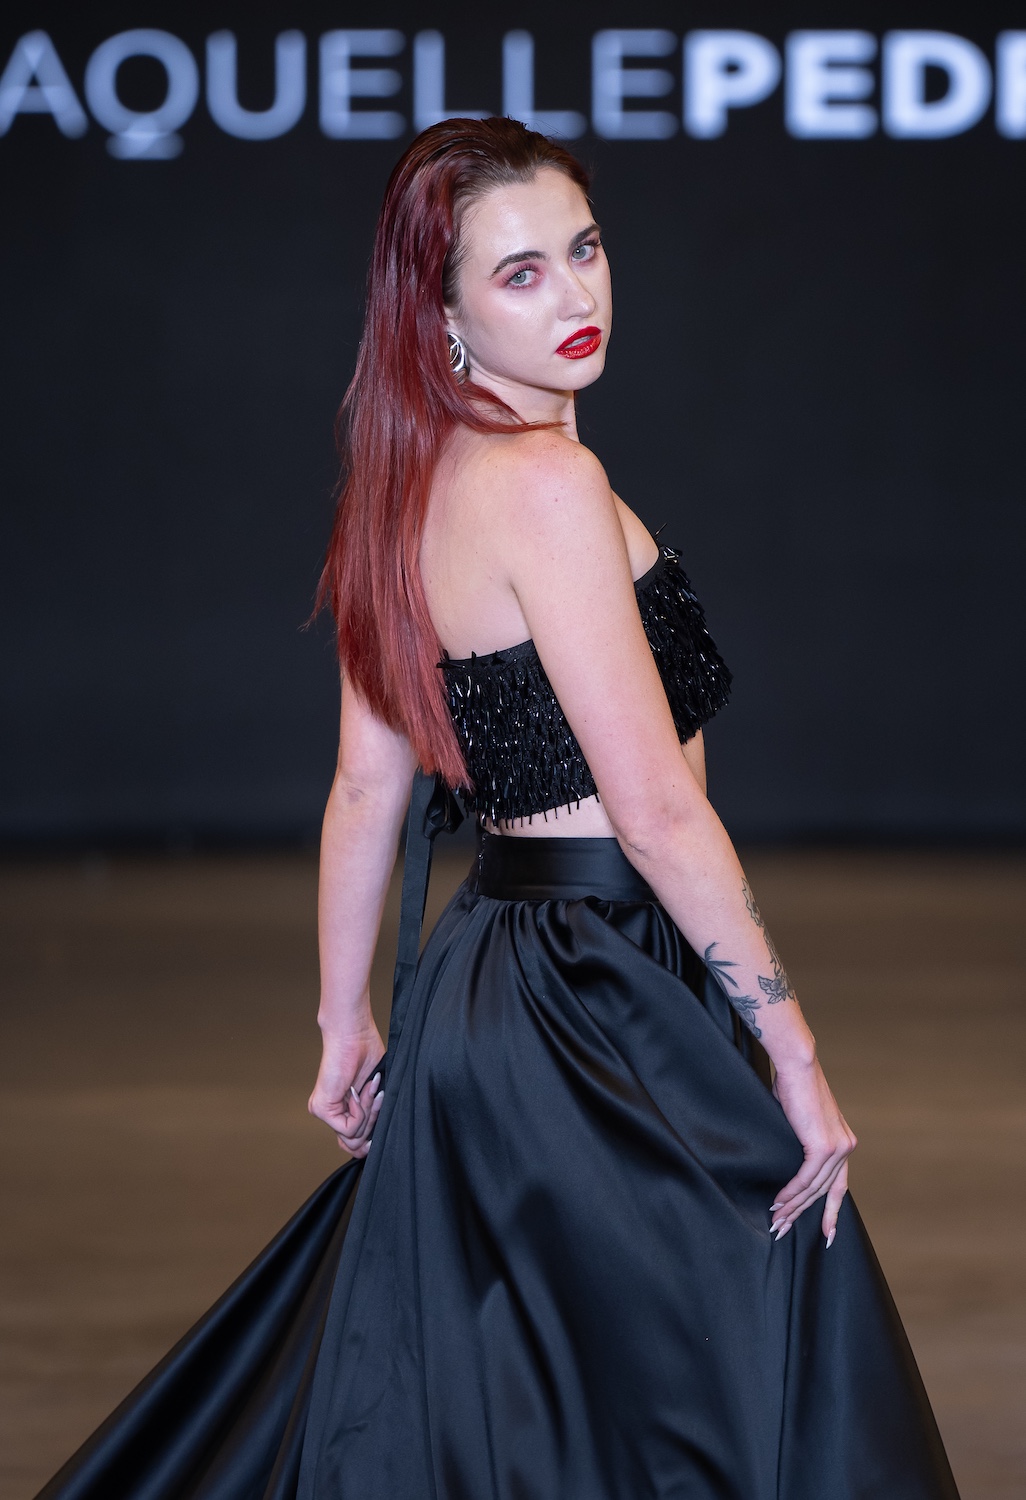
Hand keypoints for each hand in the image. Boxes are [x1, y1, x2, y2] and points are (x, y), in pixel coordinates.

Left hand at [308, 1019, 385, 1158]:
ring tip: (370, 1089)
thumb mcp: (376, 1091)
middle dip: (373, 1122)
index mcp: (343, 1109)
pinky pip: (349, 1128)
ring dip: (369, 1113)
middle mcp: (331, 1113)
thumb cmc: (366, 1053)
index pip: (352, 1143)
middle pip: (355, 1143)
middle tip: (378, 1097)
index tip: (382, 1131)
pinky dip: (361, 1111)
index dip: (369, 1141)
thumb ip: (374, 1113)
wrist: (353, 1034)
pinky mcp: (321, 1109)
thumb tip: (377, 1139)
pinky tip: (359, 1091)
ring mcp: (324, 1112)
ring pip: (354, 1137)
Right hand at [768, 1055, 857, 1247]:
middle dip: (801, 1213)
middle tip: (782, 1228)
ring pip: (813, 1188)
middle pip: (823, 1191)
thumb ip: (802, 1142)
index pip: (839, 1185)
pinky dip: (791, 1192)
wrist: (797, 1066)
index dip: (832, 1212)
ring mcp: (837, 1148)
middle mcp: (845, 1148)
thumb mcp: (803, 1120)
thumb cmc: (794, 1087)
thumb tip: (787, 1160)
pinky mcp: (823, 1146)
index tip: (827, 1234)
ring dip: (792, 1206)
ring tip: (775, 1220)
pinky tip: (778, 1201)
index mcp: (844, 1142)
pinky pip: (805, 1178)